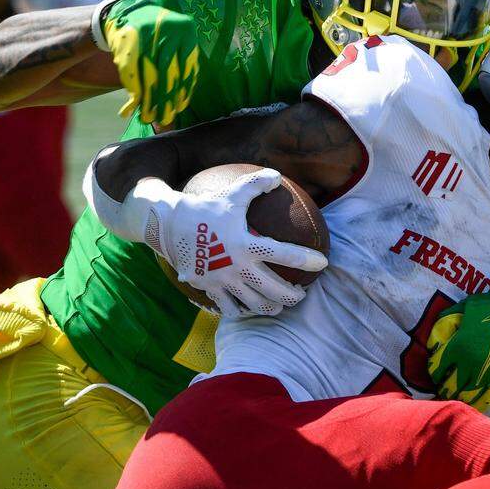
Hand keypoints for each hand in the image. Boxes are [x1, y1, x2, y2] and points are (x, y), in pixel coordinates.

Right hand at [104, 0, 201, 125]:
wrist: (127, 13)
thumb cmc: (157, 36)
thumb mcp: (176, 43)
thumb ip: (182, 67)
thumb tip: (182, 103)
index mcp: (186, 31)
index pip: (187, 68)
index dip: (183, 92)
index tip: (179, 109)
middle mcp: (168, 30)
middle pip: (169, 74)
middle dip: (166, 100)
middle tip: (164, 119)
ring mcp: (147, 35)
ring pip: (150, 75)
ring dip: (149, 100)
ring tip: (148, 117)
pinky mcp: (128, 42)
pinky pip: (132, 72)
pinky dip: (133, 90)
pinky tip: (133, 105)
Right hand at [149, 168, 327, 316]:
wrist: (167, 224)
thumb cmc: (204, 207)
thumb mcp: (232, 193)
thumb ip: (256, 184)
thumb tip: (278, 176)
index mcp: (246, 244)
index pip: (285, 254)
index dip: (307, 259)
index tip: (322, 263)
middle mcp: (237, 267)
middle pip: (274, 290)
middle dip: (293, 296)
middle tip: (302, 293)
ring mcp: (222, 281)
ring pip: (254, 304)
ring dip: (271, 307)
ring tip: (279, 305)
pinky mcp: (208, 289)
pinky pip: (229, 308)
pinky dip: (243, 311)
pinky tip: (249, 308)